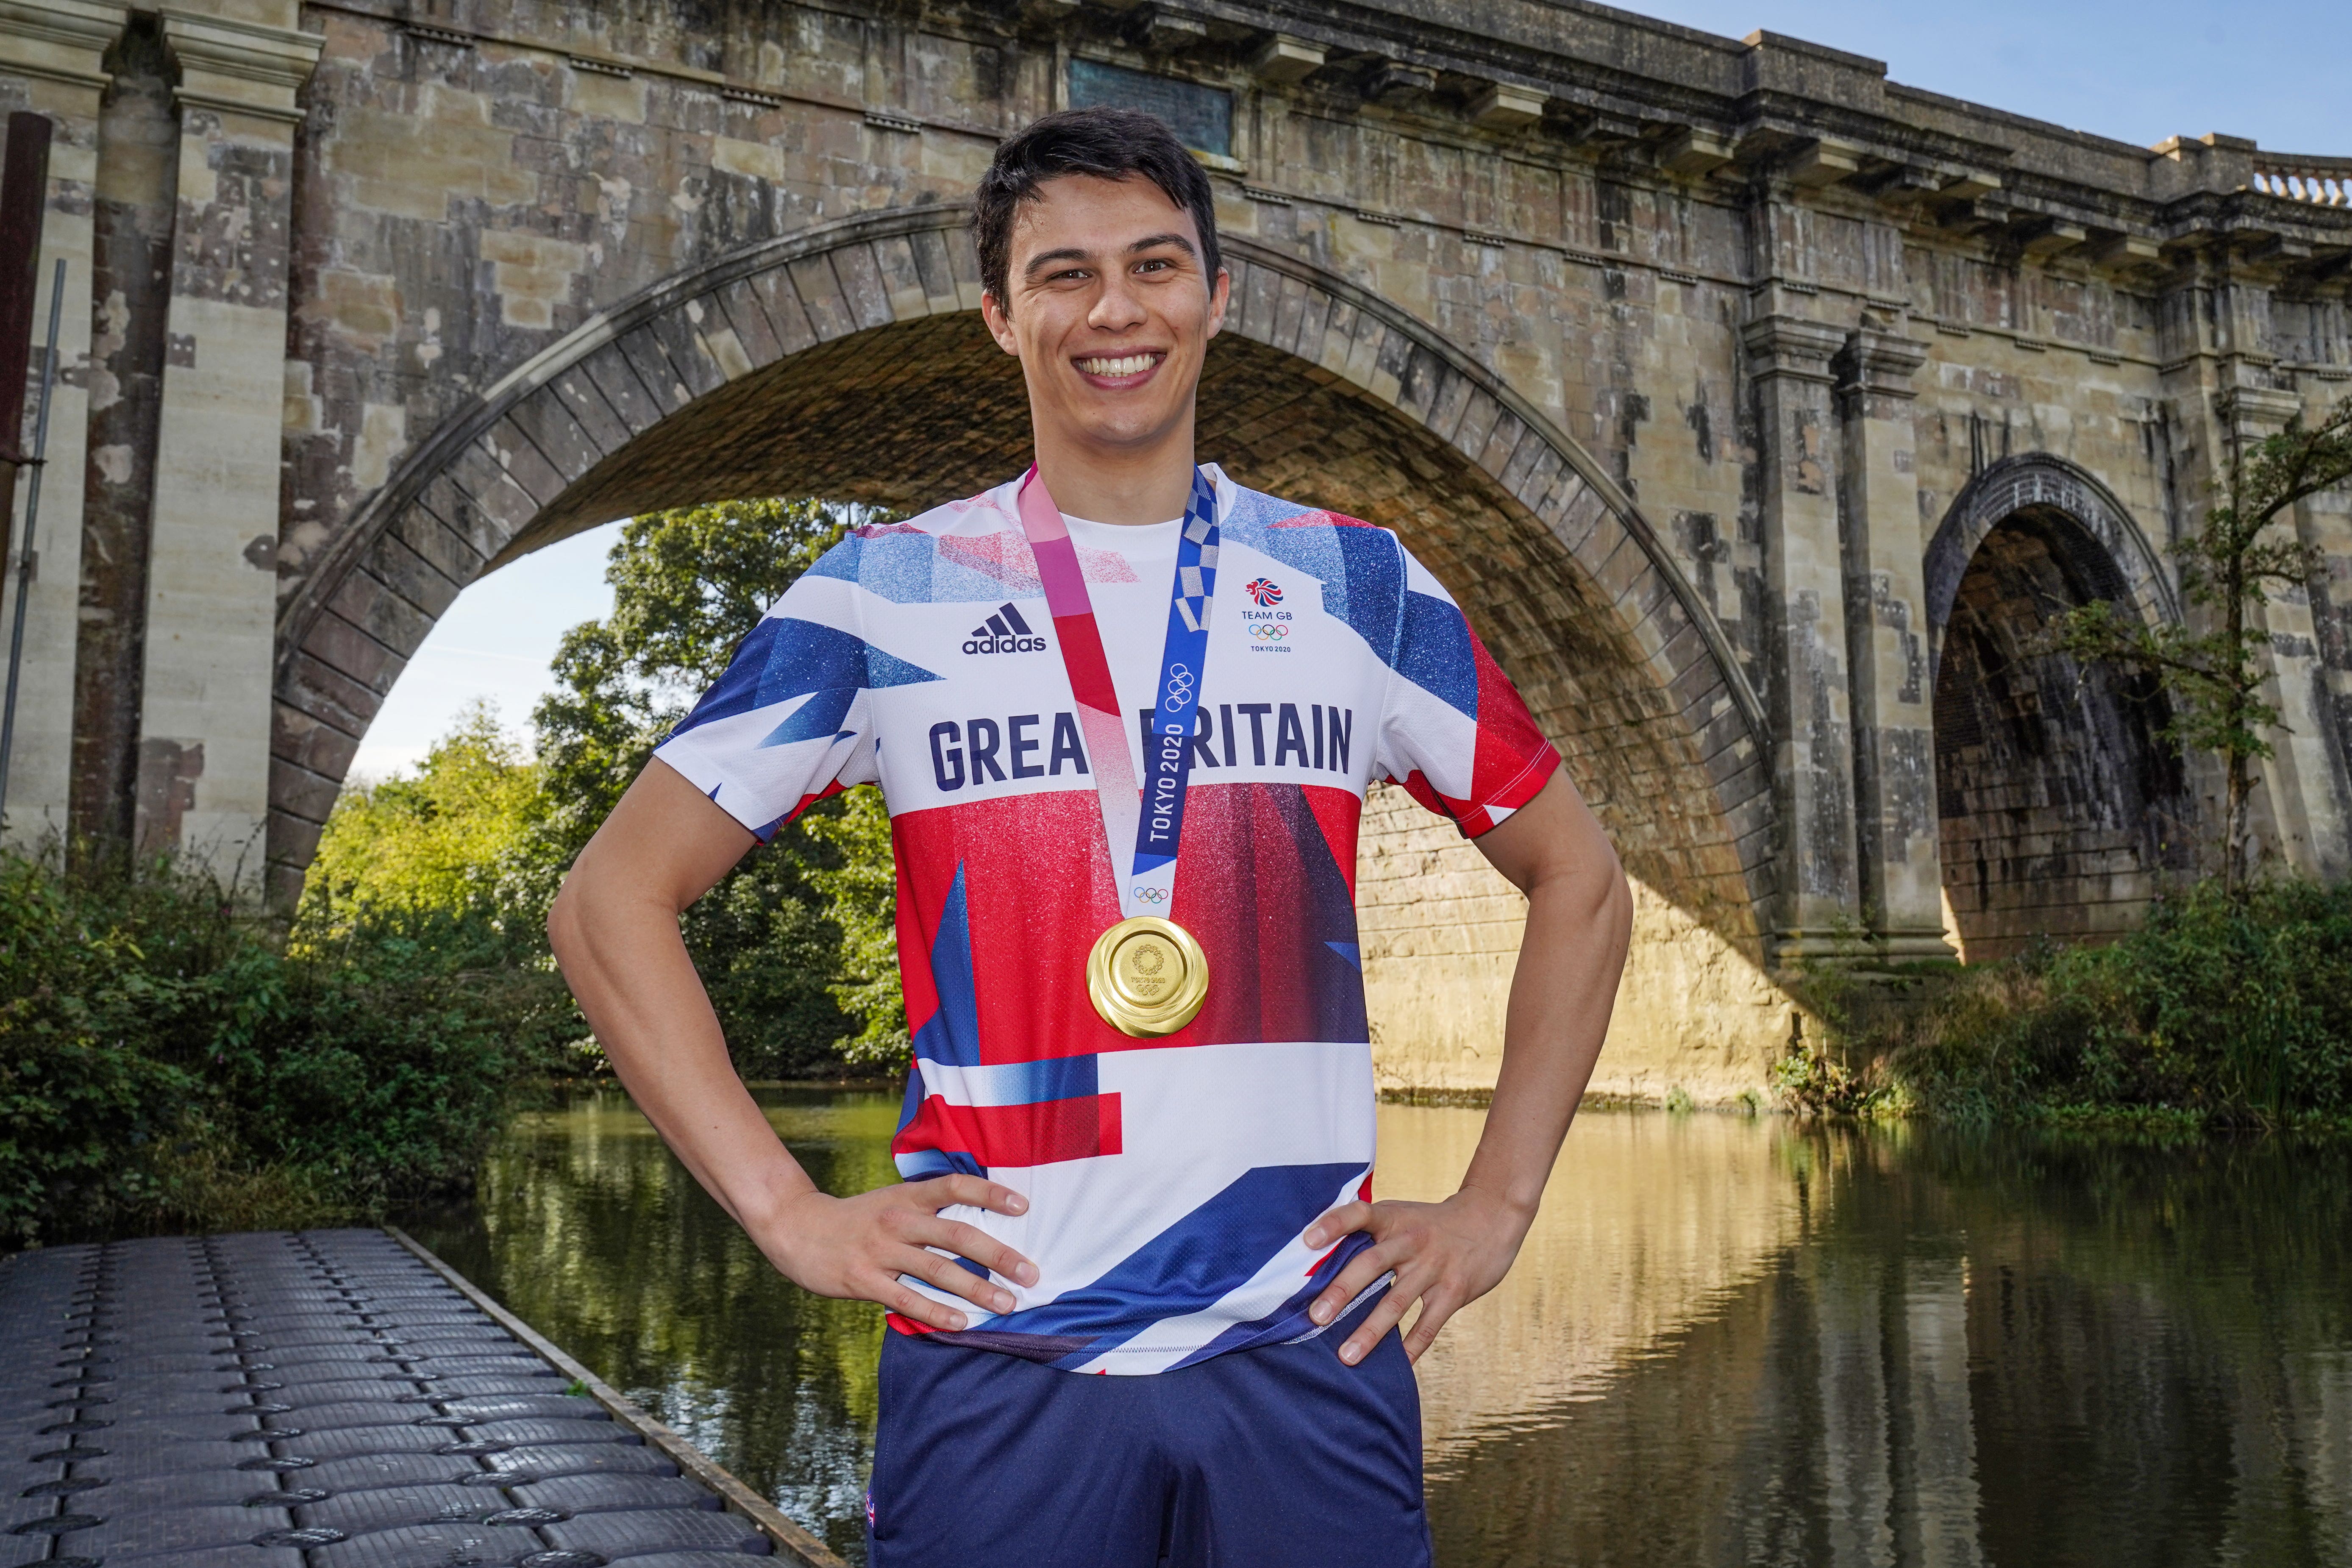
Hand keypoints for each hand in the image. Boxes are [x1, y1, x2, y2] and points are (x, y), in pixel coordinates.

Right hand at [753, 1175, 1039, 1331]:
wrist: (796, 1228)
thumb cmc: (855, 1219)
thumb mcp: (891, 1201)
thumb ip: (927, 1209)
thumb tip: (976, 1221)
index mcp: (907, 1197)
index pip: (954, 1187)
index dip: (989, 1194)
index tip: (1023, 1205)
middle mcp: (898, 1221)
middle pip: (956, 1234)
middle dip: (997, 1254)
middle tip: (1031, 1273)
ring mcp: (881, 1251)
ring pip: (936, 1270)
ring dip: (975, 1288)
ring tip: (1006, 1303)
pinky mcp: (864, 1280)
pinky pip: (906, 1299)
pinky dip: (936, 1312)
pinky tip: (961, 1323)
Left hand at [1301, 1186, 1530, 1366]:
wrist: (1491, 1218)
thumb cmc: (1430, 1223)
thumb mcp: (1401, 1214)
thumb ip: (1368, 1233)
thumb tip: (1318, 1261)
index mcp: (1392, 1217)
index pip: (1358, 1214)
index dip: (1333, 1225)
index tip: (1307, 1241)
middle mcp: (1410, 1240)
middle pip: (1371, 1264)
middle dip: (1341, 1292)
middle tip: (1315, 1317)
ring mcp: (1433, 1267)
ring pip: (1396, 1302)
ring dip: (1370, 1331)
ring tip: (1346, 1356)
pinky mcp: (1454, 1291)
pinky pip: (1428, 1324)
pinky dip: (1412, 1347)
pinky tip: (1396, 1365)